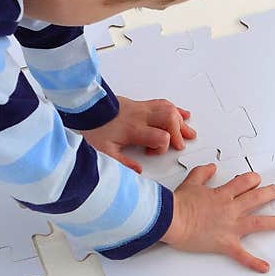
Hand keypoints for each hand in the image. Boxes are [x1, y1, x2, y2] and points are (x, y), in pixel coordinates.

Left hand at [80, 96, 195, 172]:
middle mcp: (141, 116)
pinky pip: (163, 103)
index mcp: (134, 129)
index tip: (151, 153)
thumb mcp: (104, 152)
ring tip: (188, 131)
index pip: (160, 136)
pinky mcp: (141, 104)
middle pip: (170, 119)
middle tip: (179, 144)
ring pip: (169, 109)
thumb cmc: (94, 129)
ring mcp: (142, 108)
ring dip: (181, 121)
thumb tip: (138, 172)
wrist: (86, 109)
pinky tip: (182, 114)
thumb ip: (123, 163)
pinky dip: (175, 109)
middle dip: (179, 133)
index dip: (162, 147)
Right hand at [161, 164, 274, 272]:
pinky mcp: (225, 244)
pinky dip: (253, 262)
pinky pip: (242, 255)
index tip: (257, 179)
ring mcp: (230, 226)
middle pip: (256, 199)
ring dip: (274, 222)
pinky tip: (264, 267)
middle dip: (269, 194)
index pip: (244, 183)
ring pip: (257, 222)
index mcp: (222, 194)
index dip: (252, 180)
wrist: (171, 220)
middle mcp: (230, 209)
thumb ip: (202, 173)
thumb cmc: (178, 204)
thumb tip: (212, 167)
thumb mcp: (191, 182)